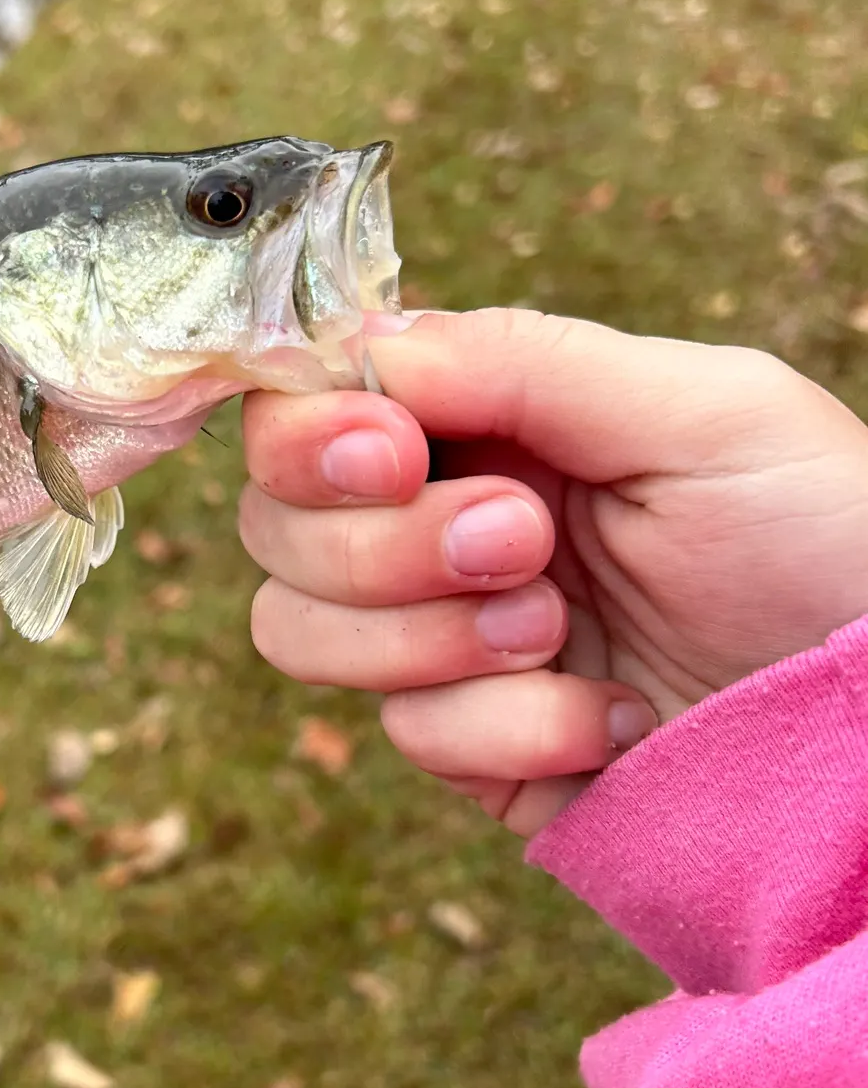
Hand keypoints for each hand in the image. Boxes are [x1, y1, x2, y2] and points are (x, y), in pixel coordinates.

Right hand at [240, 309, 867, 834]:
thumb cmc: (823, 537)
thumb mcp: (703, 411)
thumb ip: (528, 360)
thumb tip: (362, 345)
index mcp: (480, 421)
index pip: (305, 405)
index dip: (313, 432)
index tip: (394, 453)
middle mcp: (433, 519)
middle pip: (274, 520)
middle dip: (386, 541)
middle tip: (524, 541)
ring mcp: (436, 636)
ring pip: (294, 626)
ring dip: (427, 634)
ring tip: (560, 629)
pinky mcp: (463, 742)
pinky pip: (403, 732)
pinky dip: (508, 727)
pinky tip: (606, 717)